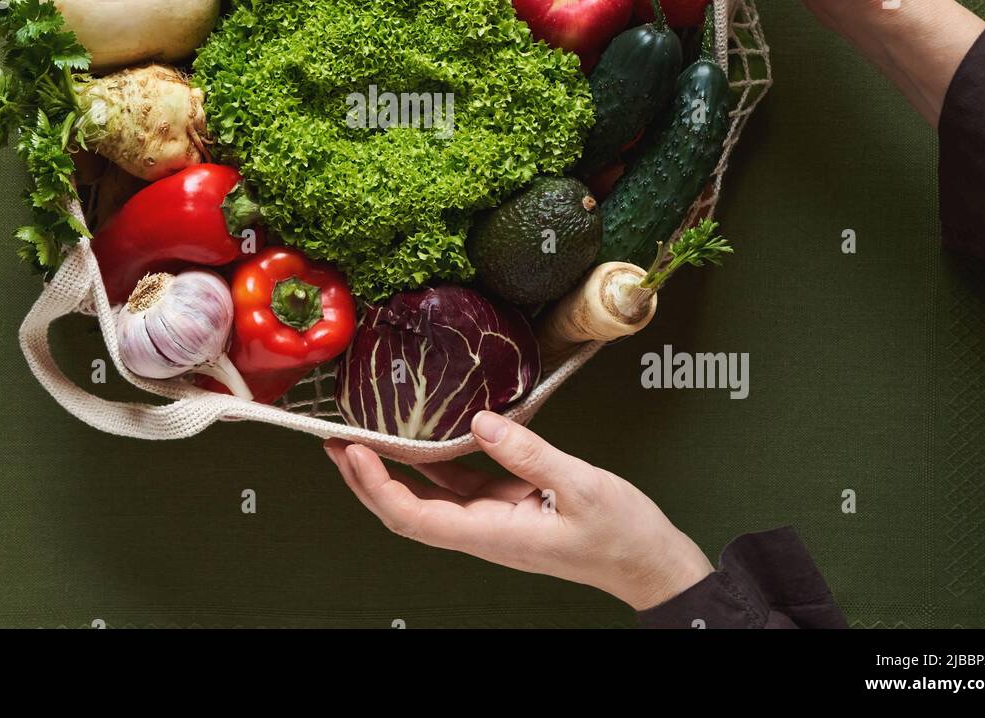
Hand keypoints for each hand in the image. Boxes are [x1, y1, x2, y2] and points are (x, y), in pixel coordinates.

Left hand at [324, 411, 712, 611]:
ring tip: (361, 437)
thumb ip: (531, 455)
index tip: (354, 452)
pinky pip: (457, 482)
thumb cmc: (621, 535)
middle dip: (365, 479)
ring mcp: (491, 518)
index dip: (376, 487)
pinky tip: (419, 436)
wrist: (647, 561)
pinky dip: (430, 461)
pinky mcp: (505, 504)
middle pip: (406, 511)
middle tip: (336, 441)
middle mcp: (483, 530)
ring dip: (390, 469)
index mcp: (493, 534)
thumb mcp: (582, 486)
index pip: (414, 518)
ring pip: (426, 496)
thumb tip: (482, 424)